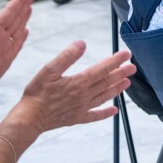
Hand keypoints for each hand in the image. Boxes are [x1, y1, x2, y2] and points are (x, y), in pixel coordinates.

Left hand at [0, 0, 33, 100]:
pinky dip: (22, 38)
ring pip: (17, 30)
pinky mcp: (6, 60)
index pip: (8, 14)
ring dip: (24, 18)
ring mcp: (3, 49)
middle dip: (22, 6)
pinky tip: (26, 31)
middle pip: (14, 19)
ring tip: (29, 7)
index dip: (17, 3)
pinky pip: (17, 46)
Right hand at [17, 41, 135, 132]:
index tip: (126, 54)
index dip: (115, 60)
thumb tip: (82, 43)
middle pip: (106, 82)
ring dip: (117, 89)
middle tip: (132, 67)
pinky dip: (106, 113)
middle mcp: (84, 96)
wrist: (29, 118)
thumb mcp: (49, 70)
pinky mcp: (77, 118)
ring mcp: (82, 108)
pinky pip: (95, 115)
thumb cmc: (37, 93)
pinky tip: (114, 110)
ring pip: (104, 96)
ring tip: (127, 82)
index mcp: (78, 82)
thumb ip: (67, 56)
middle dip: (121, 73)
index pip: (102, 69)